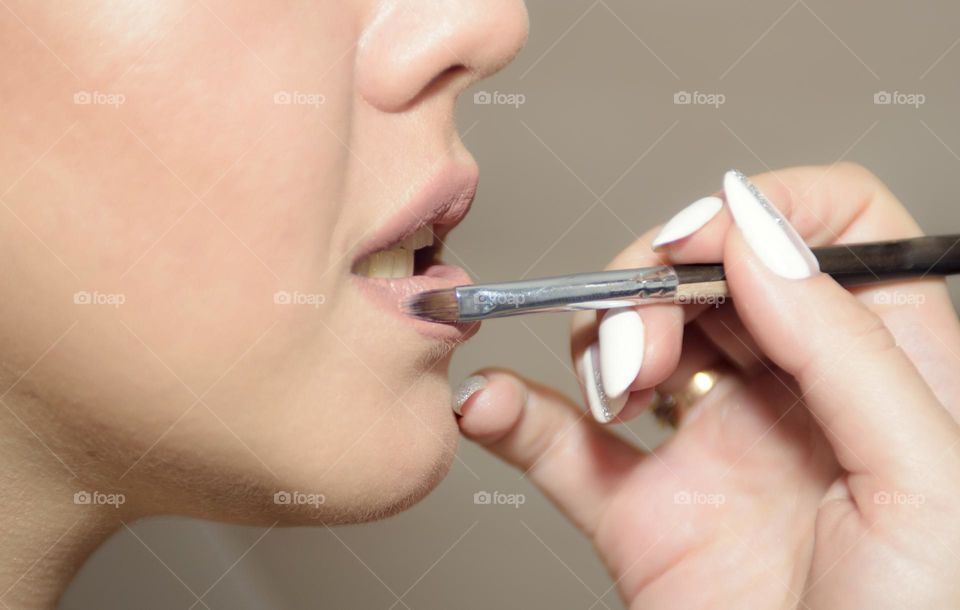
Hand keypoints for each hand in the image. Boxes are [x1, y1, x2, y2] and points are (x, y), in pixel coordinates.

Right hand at [455, 164, 959, 608]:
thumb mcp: (925, 481)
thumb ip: (845, 345)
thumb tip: (755, 228)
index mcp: (886, 372)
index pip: (834, 231)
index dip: (763, 213)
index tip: (703, 243)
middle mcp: (796, 397)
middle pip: (713, 278)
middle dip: (661, 285)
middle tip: (648, 338)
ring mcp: (710, 451)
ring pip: (633, 343)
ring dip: (598, 342)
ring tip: (612, 391)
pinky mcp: (641, 513)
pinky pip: (560, 445)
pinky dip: (513, 415)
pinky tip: (490, 404)